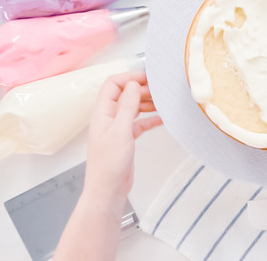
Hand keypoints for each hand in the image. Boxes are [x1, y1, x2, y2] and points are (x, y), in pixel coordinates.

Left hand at [84, 71, 161, 206]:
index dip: (130, 77)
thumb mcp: (121, 130)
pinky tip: (162, 118)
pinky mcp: (126, 137)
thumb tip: (133, 84)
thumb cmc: (109, 164)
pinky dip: (151, 118)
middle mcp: (109, 116)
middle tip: (160, 89)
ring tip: (163, 101)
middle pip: (126, 93)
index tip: (148, 77)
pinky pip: (140, 122)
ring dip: (148, 102)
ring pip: (134, 107)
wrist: (108, 188)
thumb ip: (127, 106)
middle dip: (142, 89)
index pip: (114, 84)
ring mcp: (117, 127)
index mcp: (102, 111)